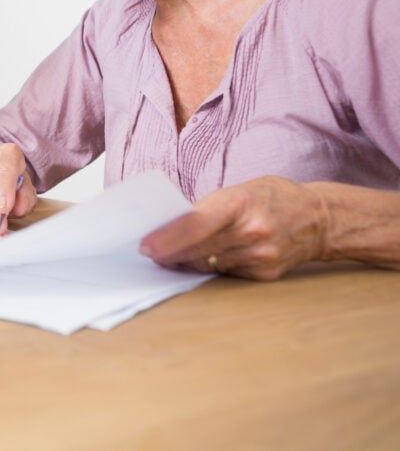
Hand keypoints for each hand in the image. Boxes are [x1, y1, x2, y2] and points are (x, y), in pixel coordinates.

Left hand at [139, 176, 329, 280]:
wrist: (319, 218)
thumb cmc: (271, 198)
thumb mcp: (239, 190)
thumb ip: (207, 208)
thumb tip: (169, 228)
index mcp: (241, 202)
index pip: (196, 225)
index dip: (167, 238)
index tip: (146, 247)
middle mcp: (252, 230)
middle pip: (198, 248)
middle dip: (169, 253)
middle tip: (150, 254)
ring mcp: (261, 255)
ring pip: (209, 264)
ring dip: (189, 261)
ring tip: (174, 255)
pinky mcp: (266, 274)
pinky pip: (227, 273)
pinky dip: (214, 266)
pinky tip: (210, 258)